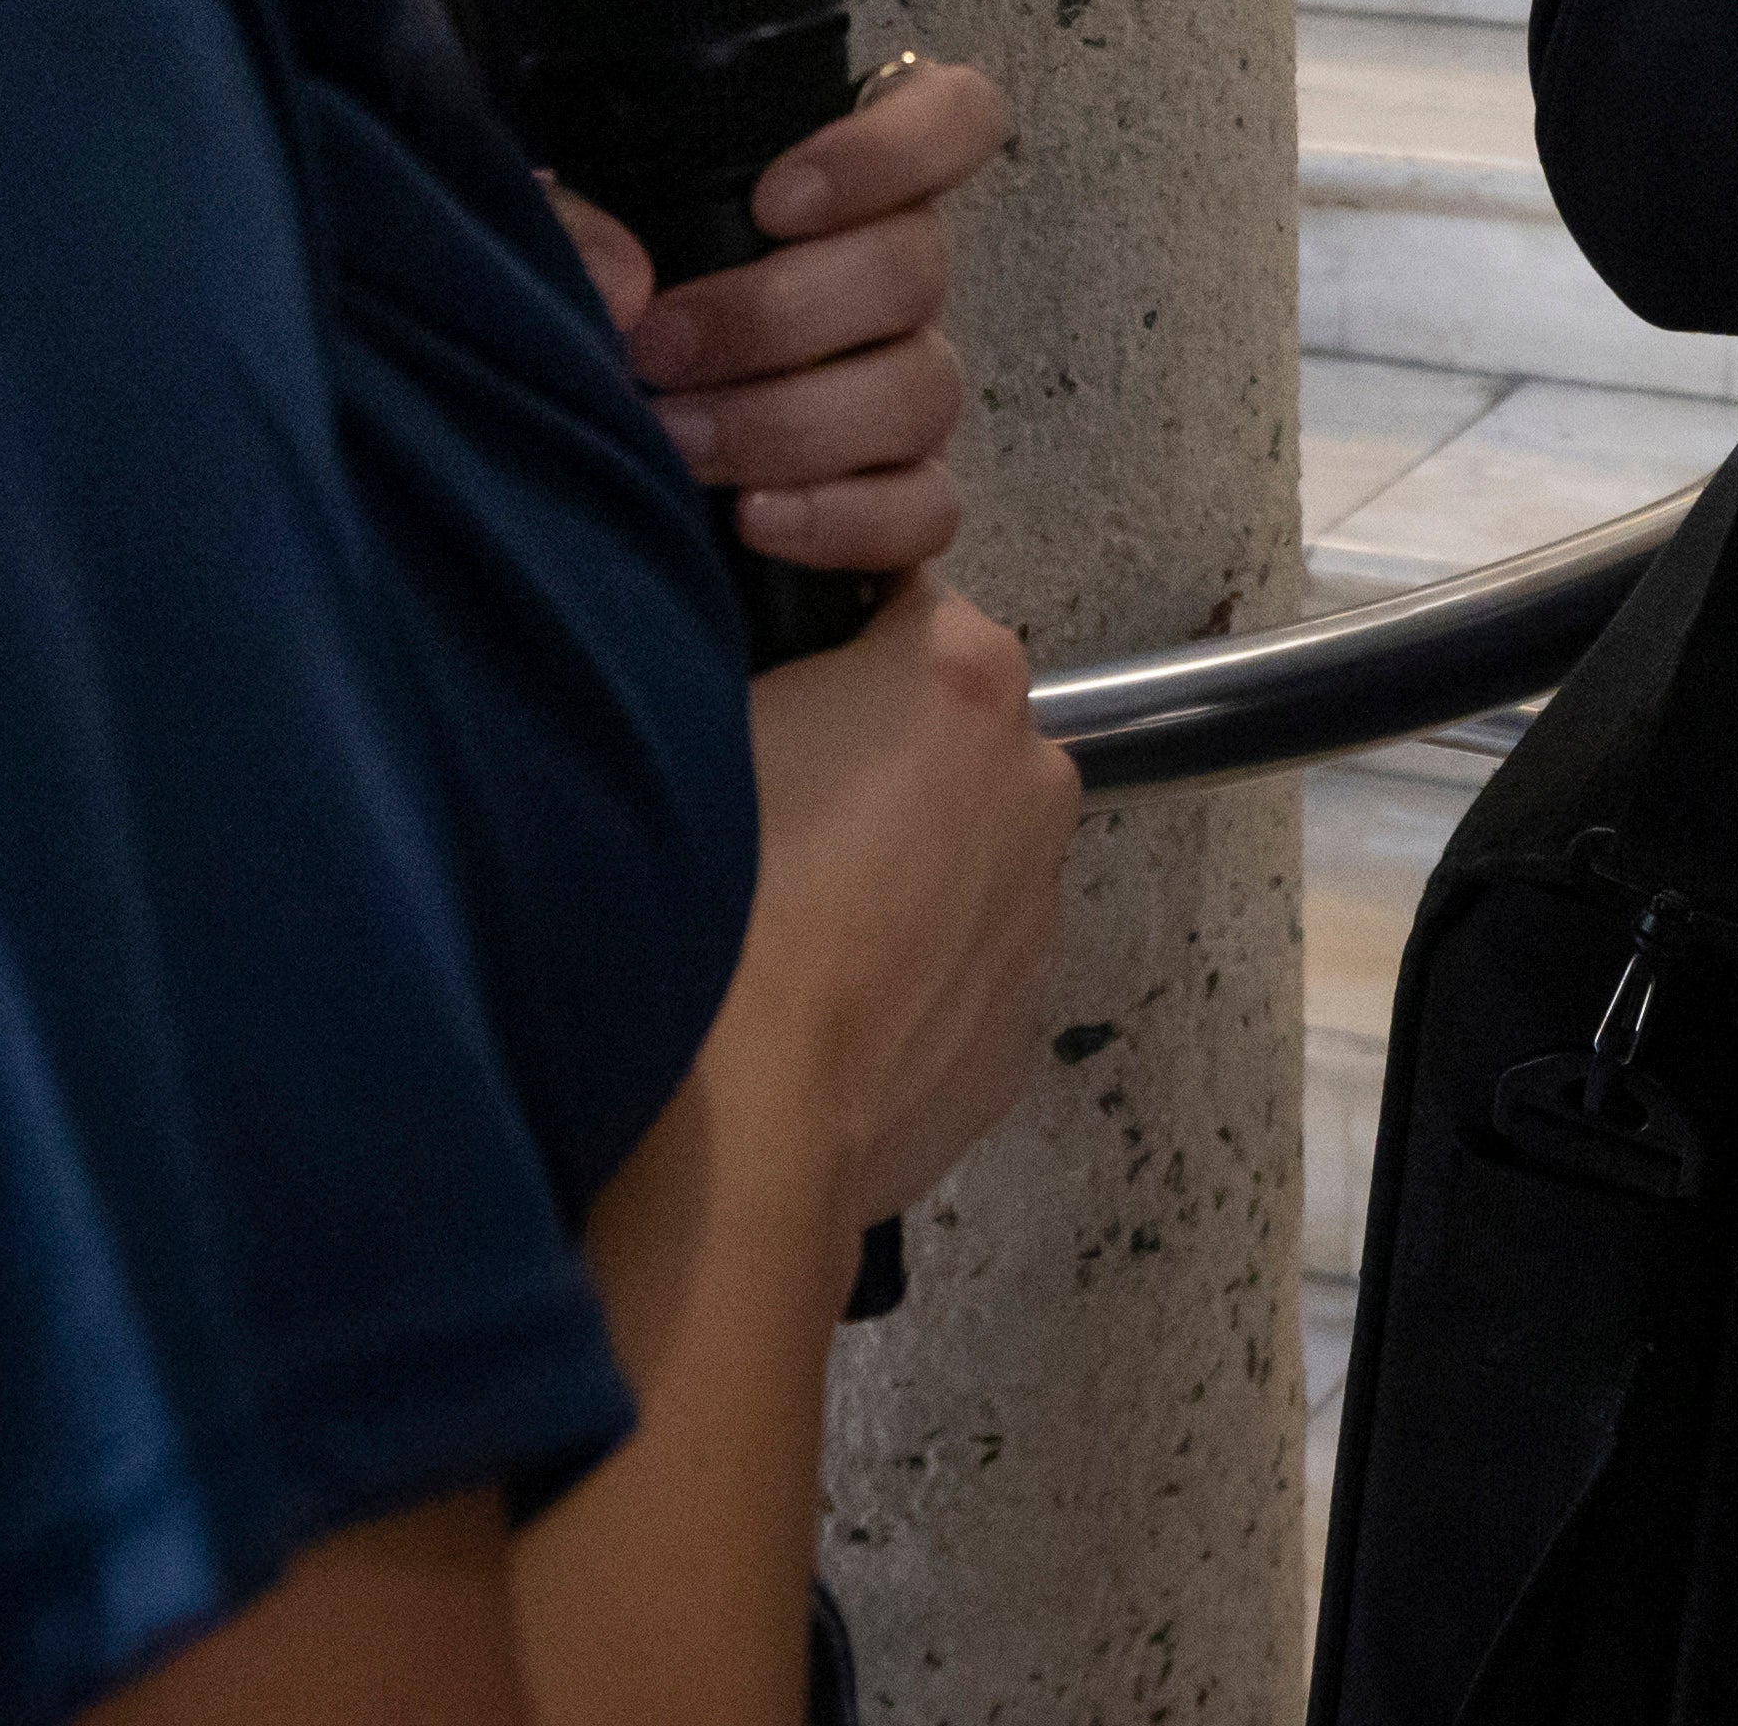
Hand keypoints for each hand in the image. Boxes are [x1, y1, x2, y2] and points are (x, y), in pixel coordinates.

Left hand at [546, 53, 1008, 574]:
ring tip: (677, 442)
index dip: (894, 149)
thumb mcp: (541, 230)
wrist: (558, 441)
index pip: (952, 117)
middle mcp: (892, 280)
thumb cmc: (579, 306)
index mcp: (839, 185)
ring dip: (791, 420)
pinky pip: (922, 513)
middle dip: (777, 314)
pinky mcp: (901, 501)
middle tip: (659, 350)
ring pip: (920, 390)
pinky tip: (751, 519)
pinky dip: (841, 517)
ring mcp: (906, 390)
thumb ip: (561, 221)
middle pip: (914, 268)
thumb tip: (625, 281)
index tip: (775, 201)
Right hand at [737, 574, 1080, 1231]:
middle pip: (953, 735)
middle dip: (879, 764)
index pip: (902, 606)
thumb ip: (756, 668)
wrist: (734, 1129)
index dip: (824, 652)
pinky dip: (910, 979)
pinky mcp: (1025, 1026)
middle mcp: (1035, 778)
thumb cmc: (700, 907)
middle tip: (770, 829)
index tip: (767, 706)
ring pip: (967, 856)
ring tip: (786, 937)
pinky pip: (963, 968)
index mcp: (964, 675)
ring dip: (899, 877)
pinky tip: (821, 1017)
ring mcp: (1044, 909)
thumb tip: (757, 680)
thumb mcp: (693, 722)